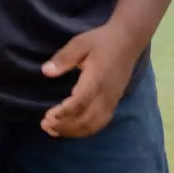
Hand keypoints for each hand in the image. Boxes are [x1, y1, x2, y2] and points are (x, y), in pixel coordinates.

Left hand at [40, 23, 140, 138]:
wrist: (129, 41)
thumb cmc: (102, 41)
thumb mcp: (80, 43)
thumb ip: (64, 58)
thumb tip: (45, 71)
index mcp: (97, 79)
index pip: (80, 103)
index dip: (64, 114)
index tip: (47, 117)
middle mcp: (106, 94)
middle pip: (86, 119)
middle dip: (65, 126)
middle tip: (45, 124)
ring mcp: (112, 100)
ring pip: (94, 125)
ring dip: (73, 131)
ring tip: (54, 130)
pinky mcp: (114, 102)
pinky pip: (100, 123)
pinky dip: (84, 130)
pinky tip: (71, 128)